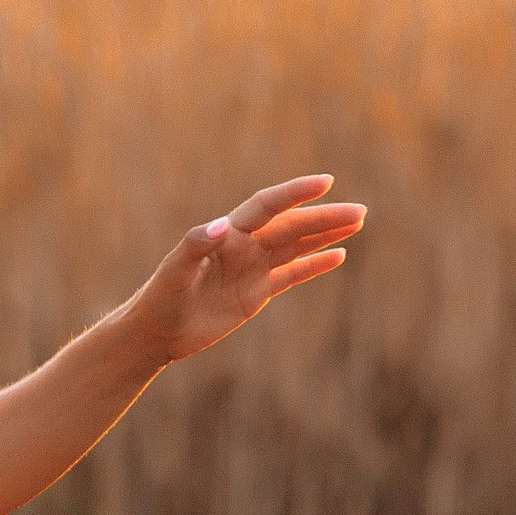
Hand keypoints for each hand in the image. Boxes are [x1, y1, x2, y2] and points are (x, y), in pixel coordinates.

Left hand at [126, 175, 366, 365]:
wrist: (155, 333)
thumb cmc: (160, 299)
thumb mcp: (174, 272)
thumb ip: (195, 246)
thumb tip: (222, 225)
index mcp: (226, 235)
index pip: (267, 206)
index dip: (295, 193)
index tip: (325, 181)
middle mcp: (243, 247)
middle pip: (291, 226)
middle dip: (324, 217)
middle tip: (360, 210)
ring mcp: (251, 269)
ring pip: (296, 246)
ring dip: (325, 234)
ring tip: (358, 221)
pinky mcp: (256, 293)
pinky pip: (292, 274)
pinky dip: (315, 264)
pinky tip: (339, 255)